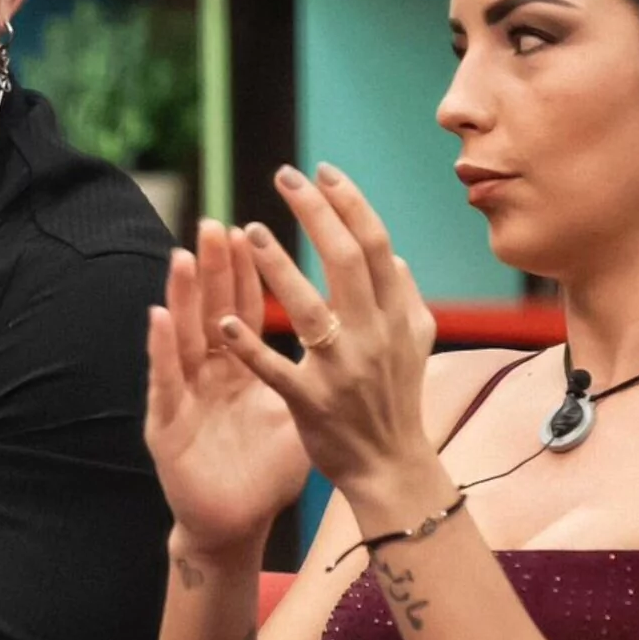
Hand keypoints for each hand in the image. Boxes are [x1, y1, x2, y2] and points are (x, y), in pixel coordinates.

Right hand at [146, 221, 308, 556]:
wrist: (232, 524)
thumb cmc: (263, 471)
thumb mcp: (293, 411)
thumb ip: (309, 369)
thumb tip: (351, 328)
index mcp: (239, 368)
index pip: (245, 307)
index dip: (250, 270)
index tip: (255, 227)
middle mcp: (208, 374)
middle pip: (211, 310)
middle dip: (215, 267)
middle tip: (215, 224)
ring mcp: (185, 397)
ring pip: (182, 335)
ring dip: (183, 294)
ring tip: (184, 254)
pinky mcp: (166, 427)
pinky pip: (164, 383)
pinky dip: (160, 349)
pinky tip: (158, 317)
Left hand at [215, 165, 439, 505]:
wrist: (392, 468)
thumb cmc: (397, 399)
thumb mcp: (415, 343)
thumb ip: (404, 295)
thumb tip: (392, 252)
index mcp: (398, 316)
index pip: (376, 245)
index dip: (350, 203)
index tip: (322, 171)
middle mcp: (375, 337)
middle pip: (347, 261)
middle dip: (316, 213)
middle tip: (284, 176)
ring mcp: (343, 371)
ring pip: (310, 309)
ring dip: (278, 268)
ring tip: (249, 231)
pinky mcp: (312, 403)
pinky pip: (276, 370)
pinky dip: (250, 347)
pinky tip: (223, 322)